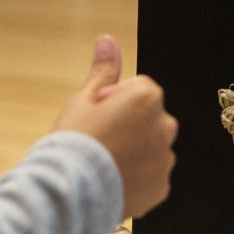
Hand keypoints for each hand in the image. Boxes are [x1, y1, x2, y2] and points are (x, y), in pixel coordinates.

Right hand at [53, 35, 178, 218]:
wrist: (69, 194)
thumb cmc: (73, 143)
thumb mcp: (83, 100)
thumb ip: (103, 70)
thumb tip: (108, 39)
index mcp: (147, 98)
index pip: (138, 88)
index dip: (113, 100)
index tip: (96, 116)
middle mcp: (164, 126)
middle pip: (148, 117)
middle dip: (129, 124)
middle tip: (98, 140)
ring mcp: (164, 159)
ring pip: (151, 147)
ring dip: (135, 151)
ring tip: (104, 163)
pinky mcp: (161, 187)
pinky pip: (152, 175)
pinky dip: (137, 177)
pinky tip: (113, 181)